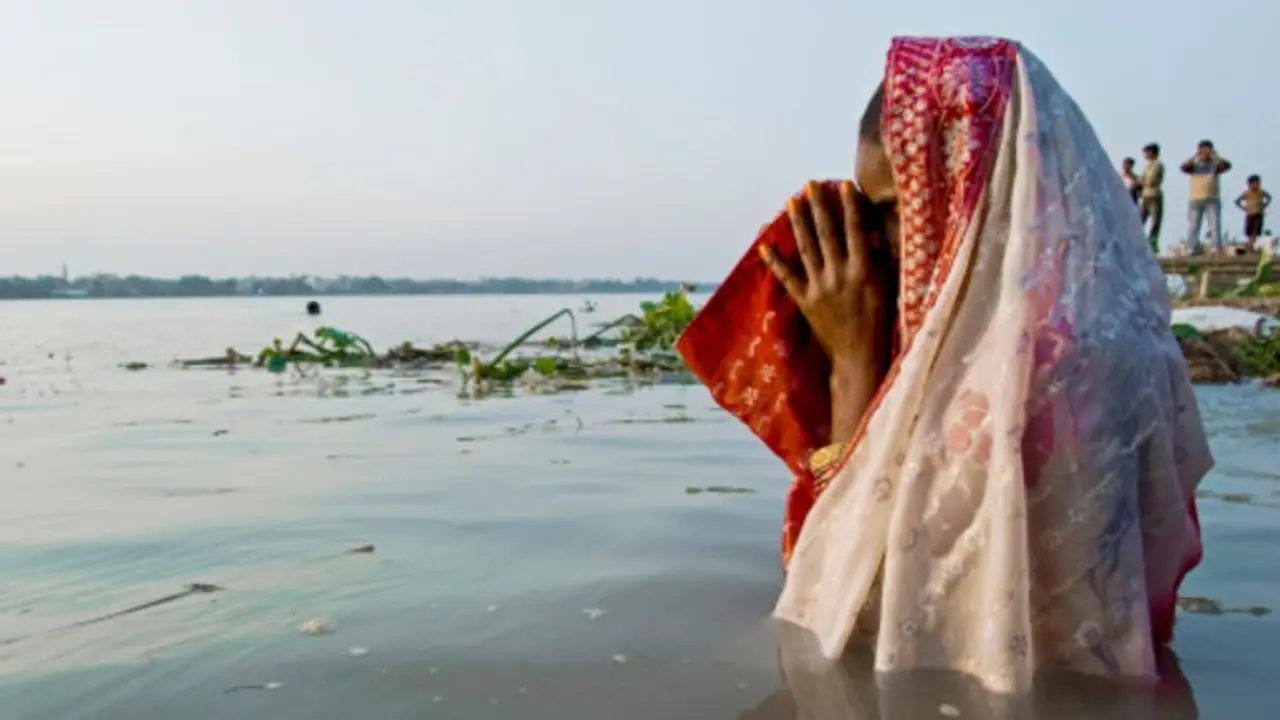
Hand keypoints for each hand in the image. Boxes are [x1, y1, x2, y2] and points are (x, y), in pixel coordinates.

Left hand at [760, 180, 889, 368]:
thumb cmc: (879, 320)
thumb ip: (881, 259)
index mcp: (862, 270)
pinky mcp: (804, 300)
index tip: (844, 184)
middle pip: (826, 233)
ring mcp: (818, 287)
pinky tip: (765, 246)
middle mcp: (838, 275)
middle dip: (818, 207)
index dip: (849, 206)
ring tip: (792, 201)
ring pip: (806, 248)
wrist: (858, 354)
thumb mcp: (888, 287)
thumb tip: (874, 232)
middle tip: (810, 185)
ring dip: (798, 223)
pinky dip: (775, 261)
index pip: (855, 230)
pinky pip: (787, 277)